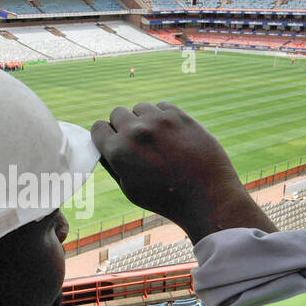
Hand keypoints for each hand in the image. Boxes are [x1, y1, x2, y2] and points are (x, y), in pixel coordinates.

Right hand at [90, 102, 274, 243]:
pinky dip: (162, 117)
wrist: (207, 196)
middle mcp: (135, 131)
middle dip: (123, 126)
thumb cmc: (166, 199)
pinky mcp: (180, 116)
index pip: (98, 127)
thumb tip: (104, 147)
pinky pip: (162, 106)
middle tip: (137, 142)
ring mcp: (158, 121)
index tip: (114, 142)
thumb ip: (113, 165)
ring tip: (156, 139)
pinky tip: (171, 135)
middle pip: (117, 113)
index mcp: (118, 151)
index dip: (105, 136)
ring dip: (143, 119)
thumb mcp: (130, 189)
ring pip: (140, 107)